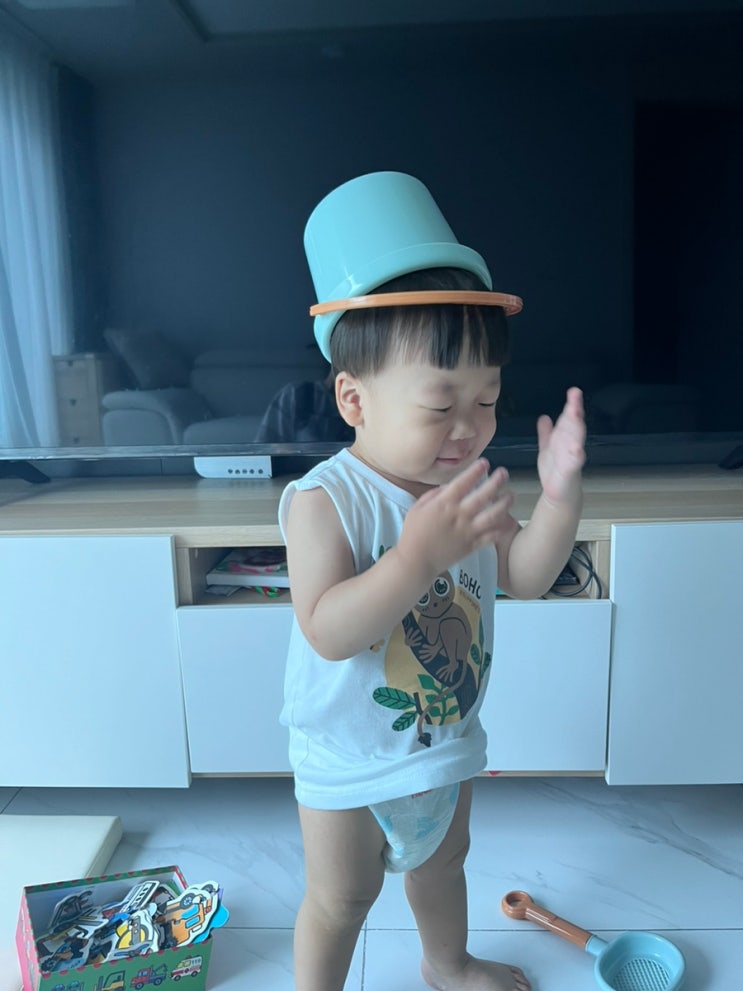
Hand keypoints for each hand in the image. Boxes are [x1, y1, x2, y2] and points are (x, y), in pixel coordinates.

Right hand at [397, 459, 514, 579]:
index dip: (475, 471)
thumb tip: (449, 487)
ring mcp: (468, 531)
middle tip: (504, 473)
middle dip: (496, 482)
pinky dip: (502, 528)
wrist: (416, 561)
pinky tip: (509, 521)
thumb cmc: (413, 533)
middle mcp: (459, 515)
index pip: (463, 483)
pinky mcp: (472, 545)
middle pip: (483, 495)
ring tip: (510, 495)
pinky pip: (492, 536)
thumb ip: (434, 495)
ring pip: (493, 515)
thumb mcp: (417, 508)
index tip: (484, 463)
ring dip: (504, 504)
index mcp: (444, 504)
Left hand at [536, 387, 585, 504]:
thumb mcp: (547, 447)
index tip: (574, 391)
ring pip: (576, 439)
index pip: (568, 418)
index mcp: (564, 437)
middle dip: (575, 411)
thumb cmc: (554, 470)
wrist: (557, 492)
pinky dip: (576, 455)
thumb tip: (544, 417)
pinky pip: (574, 462)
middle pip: (574, 425)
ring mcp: (572, 457)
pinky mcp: (570, 471)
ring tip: (576, 414)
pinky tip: (577, 448)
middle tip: (575, 397)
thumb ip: (546, 433)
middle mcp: (571, 444)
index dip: (572, 404)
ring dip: (577, 427)